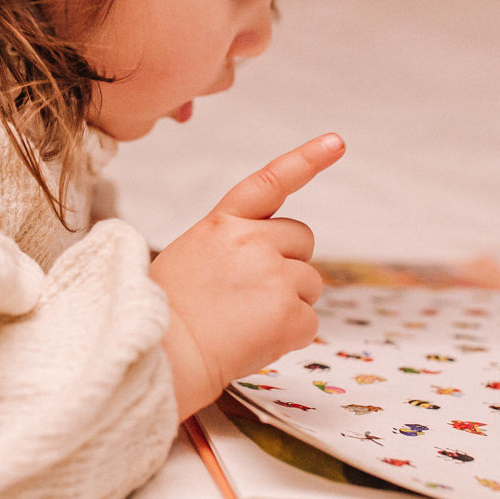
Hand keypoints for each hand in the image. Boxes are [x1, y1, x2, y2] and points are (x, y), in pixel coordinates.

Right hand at [151, 133, 343, 419]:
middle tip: (252, 295)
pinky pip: (309, 322)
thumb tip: (269, 262)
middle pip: (302, 240)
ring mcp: (274, 275)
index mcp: (221, 224)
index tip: (337, 142)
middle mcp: (251, 241)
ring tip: (244, 323)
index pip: (270, 181)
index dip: (307, 159)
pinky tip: (254, 341)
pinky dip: (289, 336)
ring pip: (309, 284)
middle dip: (289, 264)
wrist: (162, 356)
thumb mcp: (189, 258)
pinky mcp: (290, 312)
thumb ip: (231, 247)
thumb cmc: (163, 314)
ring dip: (289, 303)